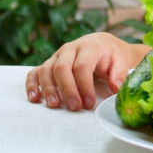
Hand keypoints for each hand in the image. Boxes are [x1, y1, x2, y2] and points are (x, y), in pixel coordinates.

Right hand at [25, 33, 148, 111]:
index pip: (82, 66)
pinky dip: (32, 84)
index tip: (89, 104)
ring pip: (46, 70)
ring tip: (55, 106)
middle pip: (62, 68)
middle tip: (74, 108)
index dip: (84, 86)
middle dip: (67, 90)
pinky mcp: (49, 63)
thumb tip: (116, 87)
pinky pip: (35, 72)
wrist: (102, 45)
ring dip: (48, 89)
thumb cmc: (111, 57)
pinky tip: (34, 98)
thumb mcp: (120, 62)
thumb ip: (119, 74)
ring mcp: (57, 56)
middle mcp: (70, 49)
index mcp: (89, 47)